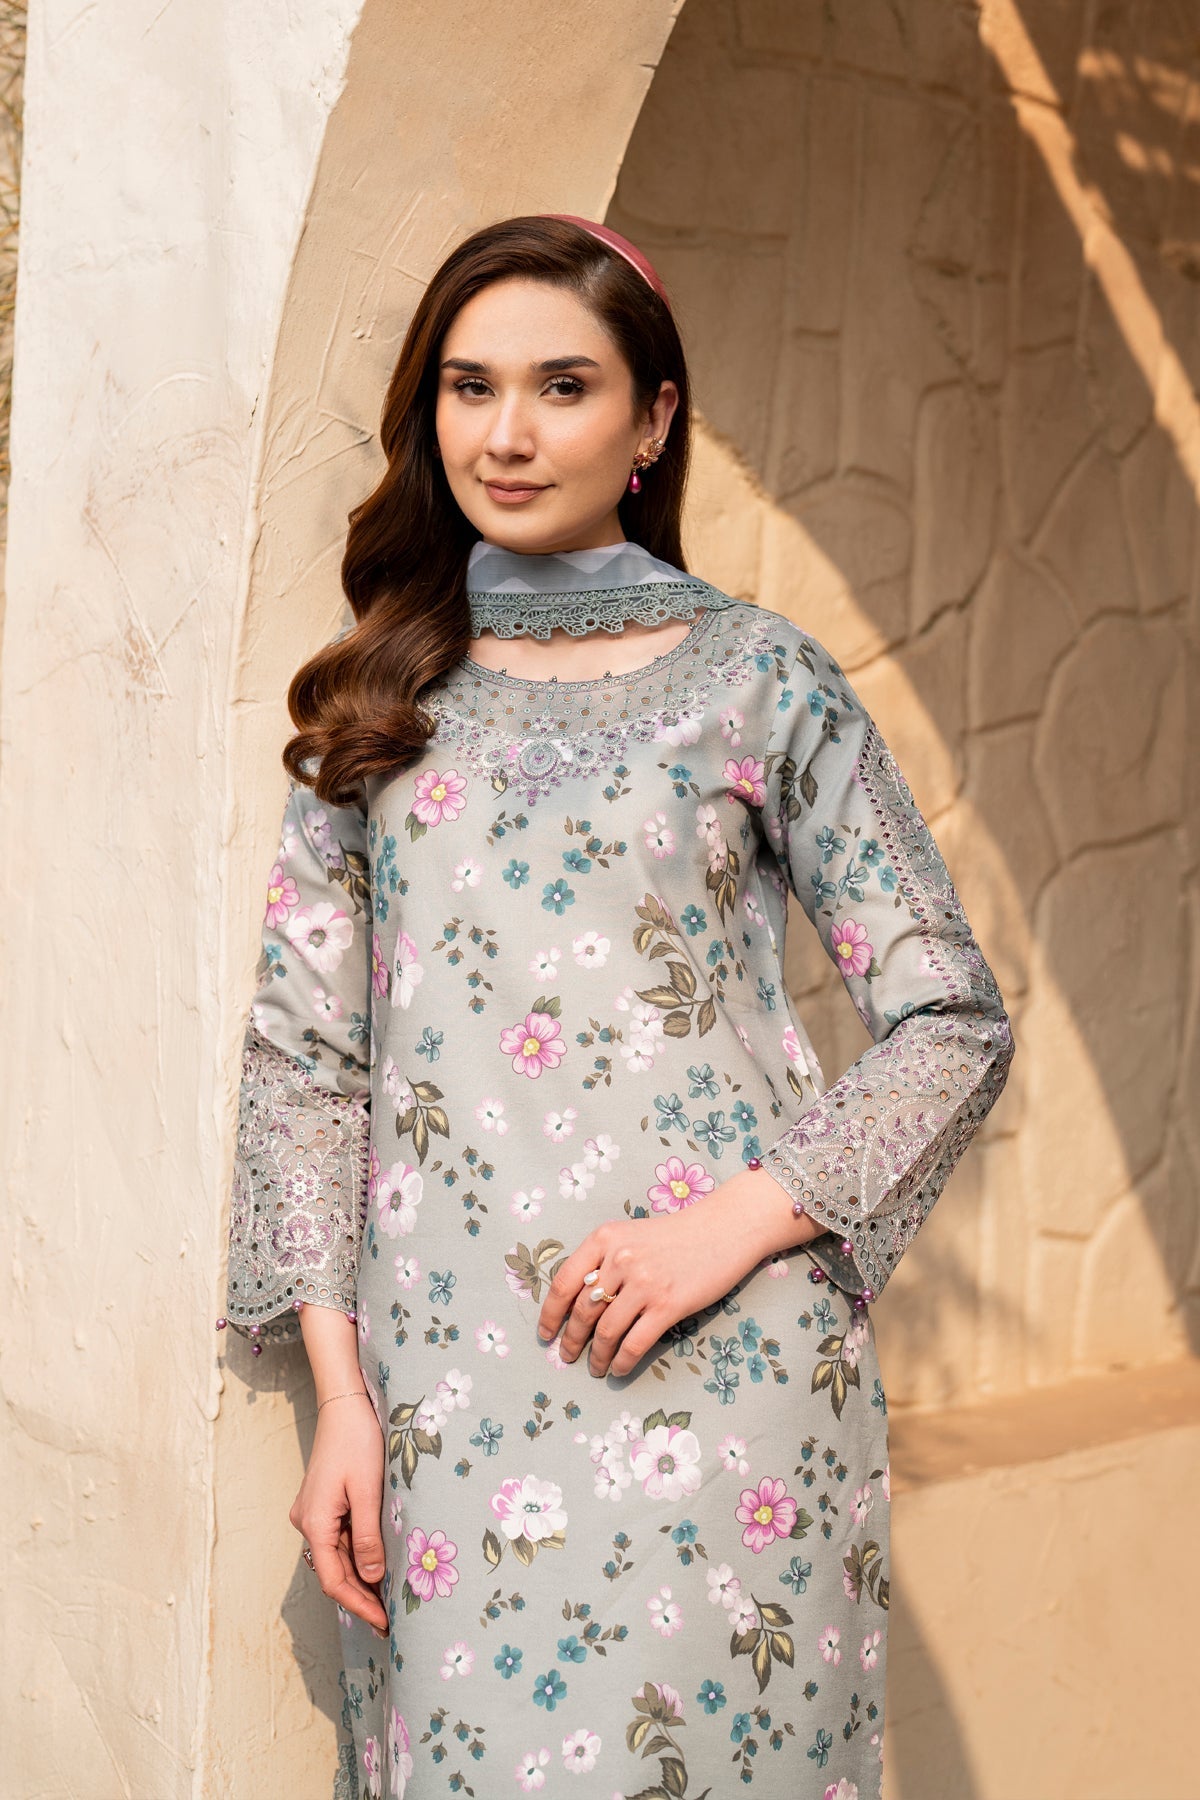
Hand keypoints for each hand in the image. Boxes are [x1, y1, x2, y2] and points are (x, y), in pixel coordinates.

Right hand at [289, 1393, 387, 1633]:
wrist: (344, 1404)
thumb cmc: (357, 1442)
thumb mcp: (367, 1491)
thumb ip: (367, 1536)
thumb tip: (372, 1577)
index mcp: (315, 1523)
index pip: (334, 1580)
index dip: (359, 1604)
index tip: (383, 1623)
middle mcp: (307, 1522)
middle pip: (333, 1571)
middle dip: (361, 1596)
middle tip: (390, 1619)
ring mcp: (313, 1513)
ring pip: (336, 1556)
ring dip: (360, 1577)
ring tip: (389, 1598)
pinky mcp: (322, 1503)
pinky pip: (338, 1539)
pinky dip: (357, 1555)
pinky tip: (378, 1564)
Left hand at [535, 1171, 818, 1377]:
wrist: (724, 1229)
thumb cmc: (677, 1235)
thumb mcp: (631, 1236)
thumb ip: (604, 1261)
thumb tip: (579, 1302)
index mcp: (604, 1239)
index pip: (563, 1282)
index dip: (550, 1314)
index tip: (545, 1334)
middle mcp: (620, 1259)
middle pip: (582, 1311)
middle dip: (571, 1340)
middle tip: (568, 1356)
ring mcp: (644, 1283)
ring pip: (606, 1332)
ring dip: (596, 1356)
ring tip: (595, 1368)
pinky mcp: (668, 1305)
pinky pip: (634, 1343)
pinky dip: (622, 1362)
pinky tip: (619, 1369)